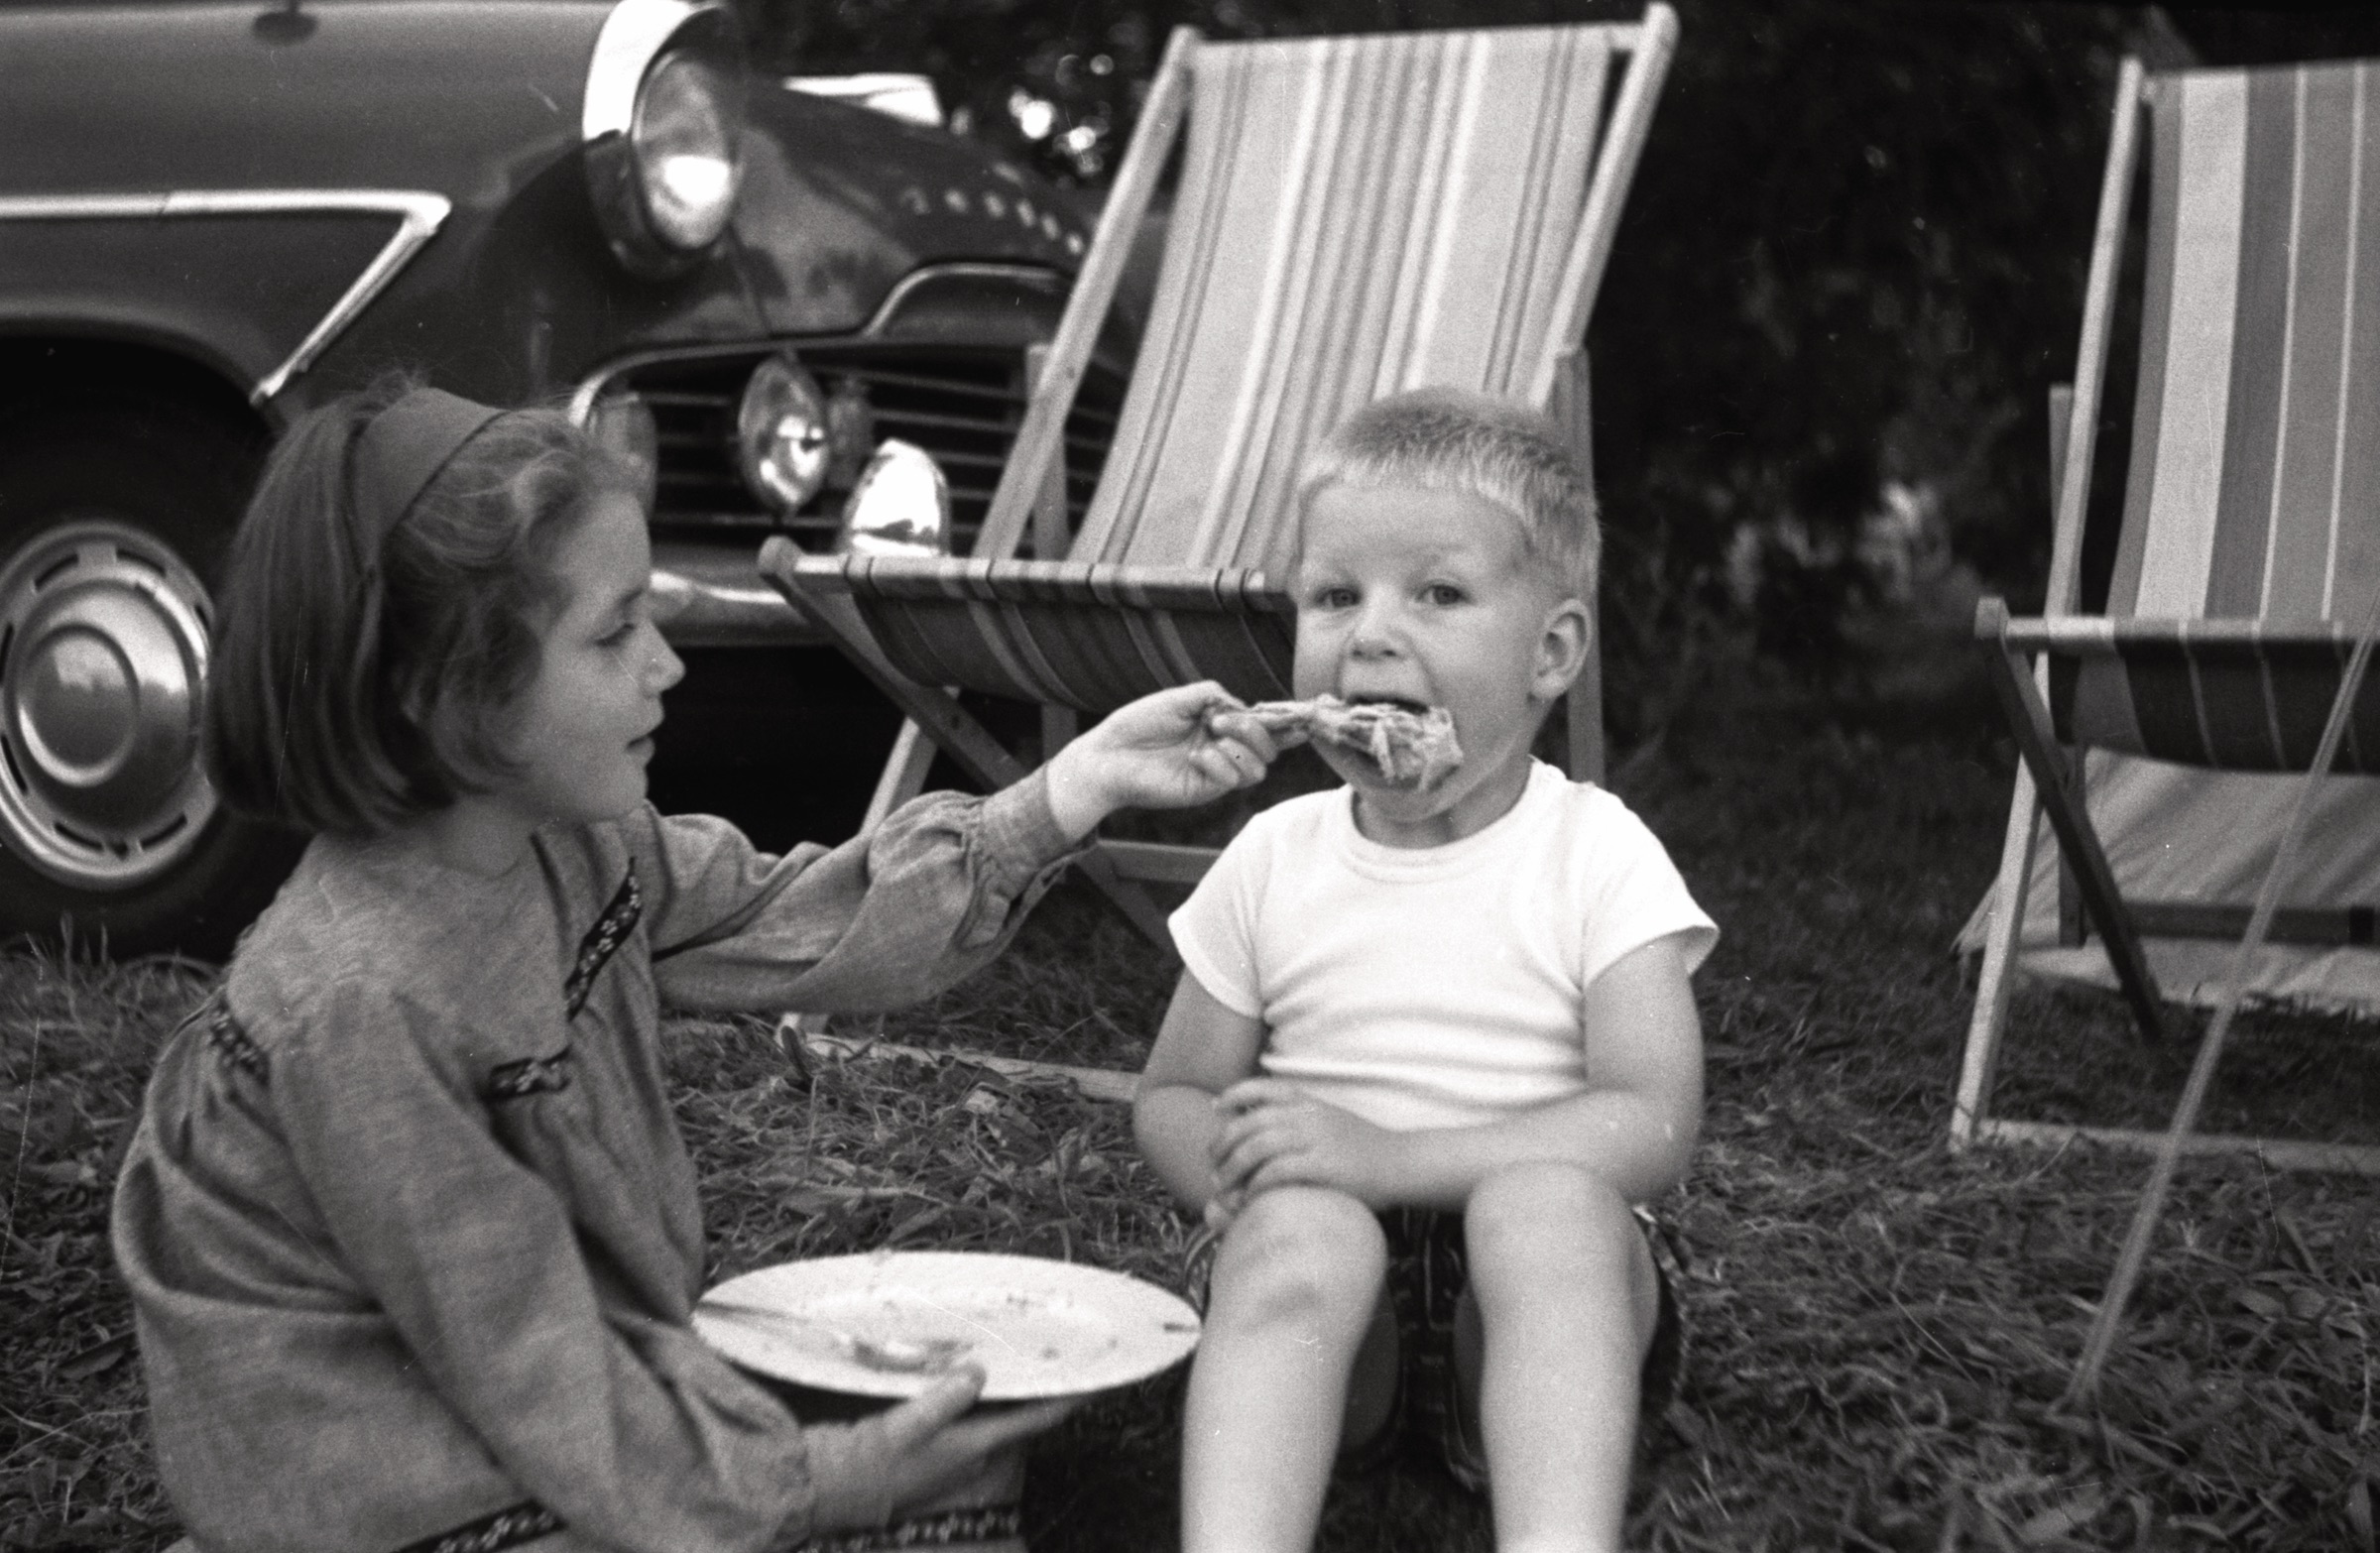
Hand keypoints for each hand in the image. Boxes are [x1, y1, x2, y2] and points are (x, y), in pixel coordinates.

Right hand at [803, 1366, 1079, 1531]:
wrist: (839, 1486)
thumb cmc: (874, 1461)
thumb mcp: (906, 1425)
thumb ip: (943, 1399)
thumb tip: (977, 1372)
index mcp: (978, 1443)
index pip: (1040, 1417)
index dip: (1073, 1397)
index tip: (1101, 1377)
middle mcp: (979, 1449)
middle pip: (1030, 1413)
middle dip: (1051, 1387)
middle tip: (1071, 1353)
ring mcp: (963, 1449)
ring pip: (1008, 1413)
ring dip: (1023, 1389)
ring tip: (1036, 1354)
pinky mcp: (946, 1445)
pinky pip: (985, 1415)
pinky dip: (994, 1394)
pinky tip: (985, 1372)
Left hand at [1046, 682, 1278, 836]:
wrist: (1110, 754)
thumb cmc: (1139, 723)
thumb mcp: (1181, 698)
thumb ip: (1215, 695)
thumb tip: (1244, 708)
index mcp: (1219, 725)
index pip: (1260, 727)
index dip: (1283, 725)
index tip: (1300, 721)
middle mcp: (1222, 749)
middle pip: (1268, 749)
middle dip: (1256, 732)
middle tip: (1223, 721)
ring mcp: (1215, 772)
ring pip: (1258, 768)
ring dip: (1241, 748)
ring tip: (1210, 737)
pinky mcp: (1205, 790)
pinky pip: (1233, 779)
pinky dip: (1221, 764)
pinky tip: (1196, 757)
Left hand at [1209, 1079, 1396, 1205]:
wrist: (1403, 1163)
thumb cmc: (1365, 1148)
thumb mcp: (1331, 1120)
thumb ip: (1302, 1119)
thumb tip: (1263, 1127)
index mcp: (1310, 1102)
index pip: (1263, 1087)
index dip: (1234, 1095)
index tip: (1217, 1107)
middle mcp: (1310, 1117)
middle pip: (1251, 1123)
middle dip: (1224, 1142)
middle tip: (1213, 1162)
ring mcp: (1317, 1140)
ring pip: (1258, 1147)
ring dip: (1233, 1168)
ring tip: (1223, 1185)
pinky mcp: (1324, 1167)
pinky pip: (1278, 1173)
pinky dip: (1256, 1185)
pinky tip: (1249, 1197)